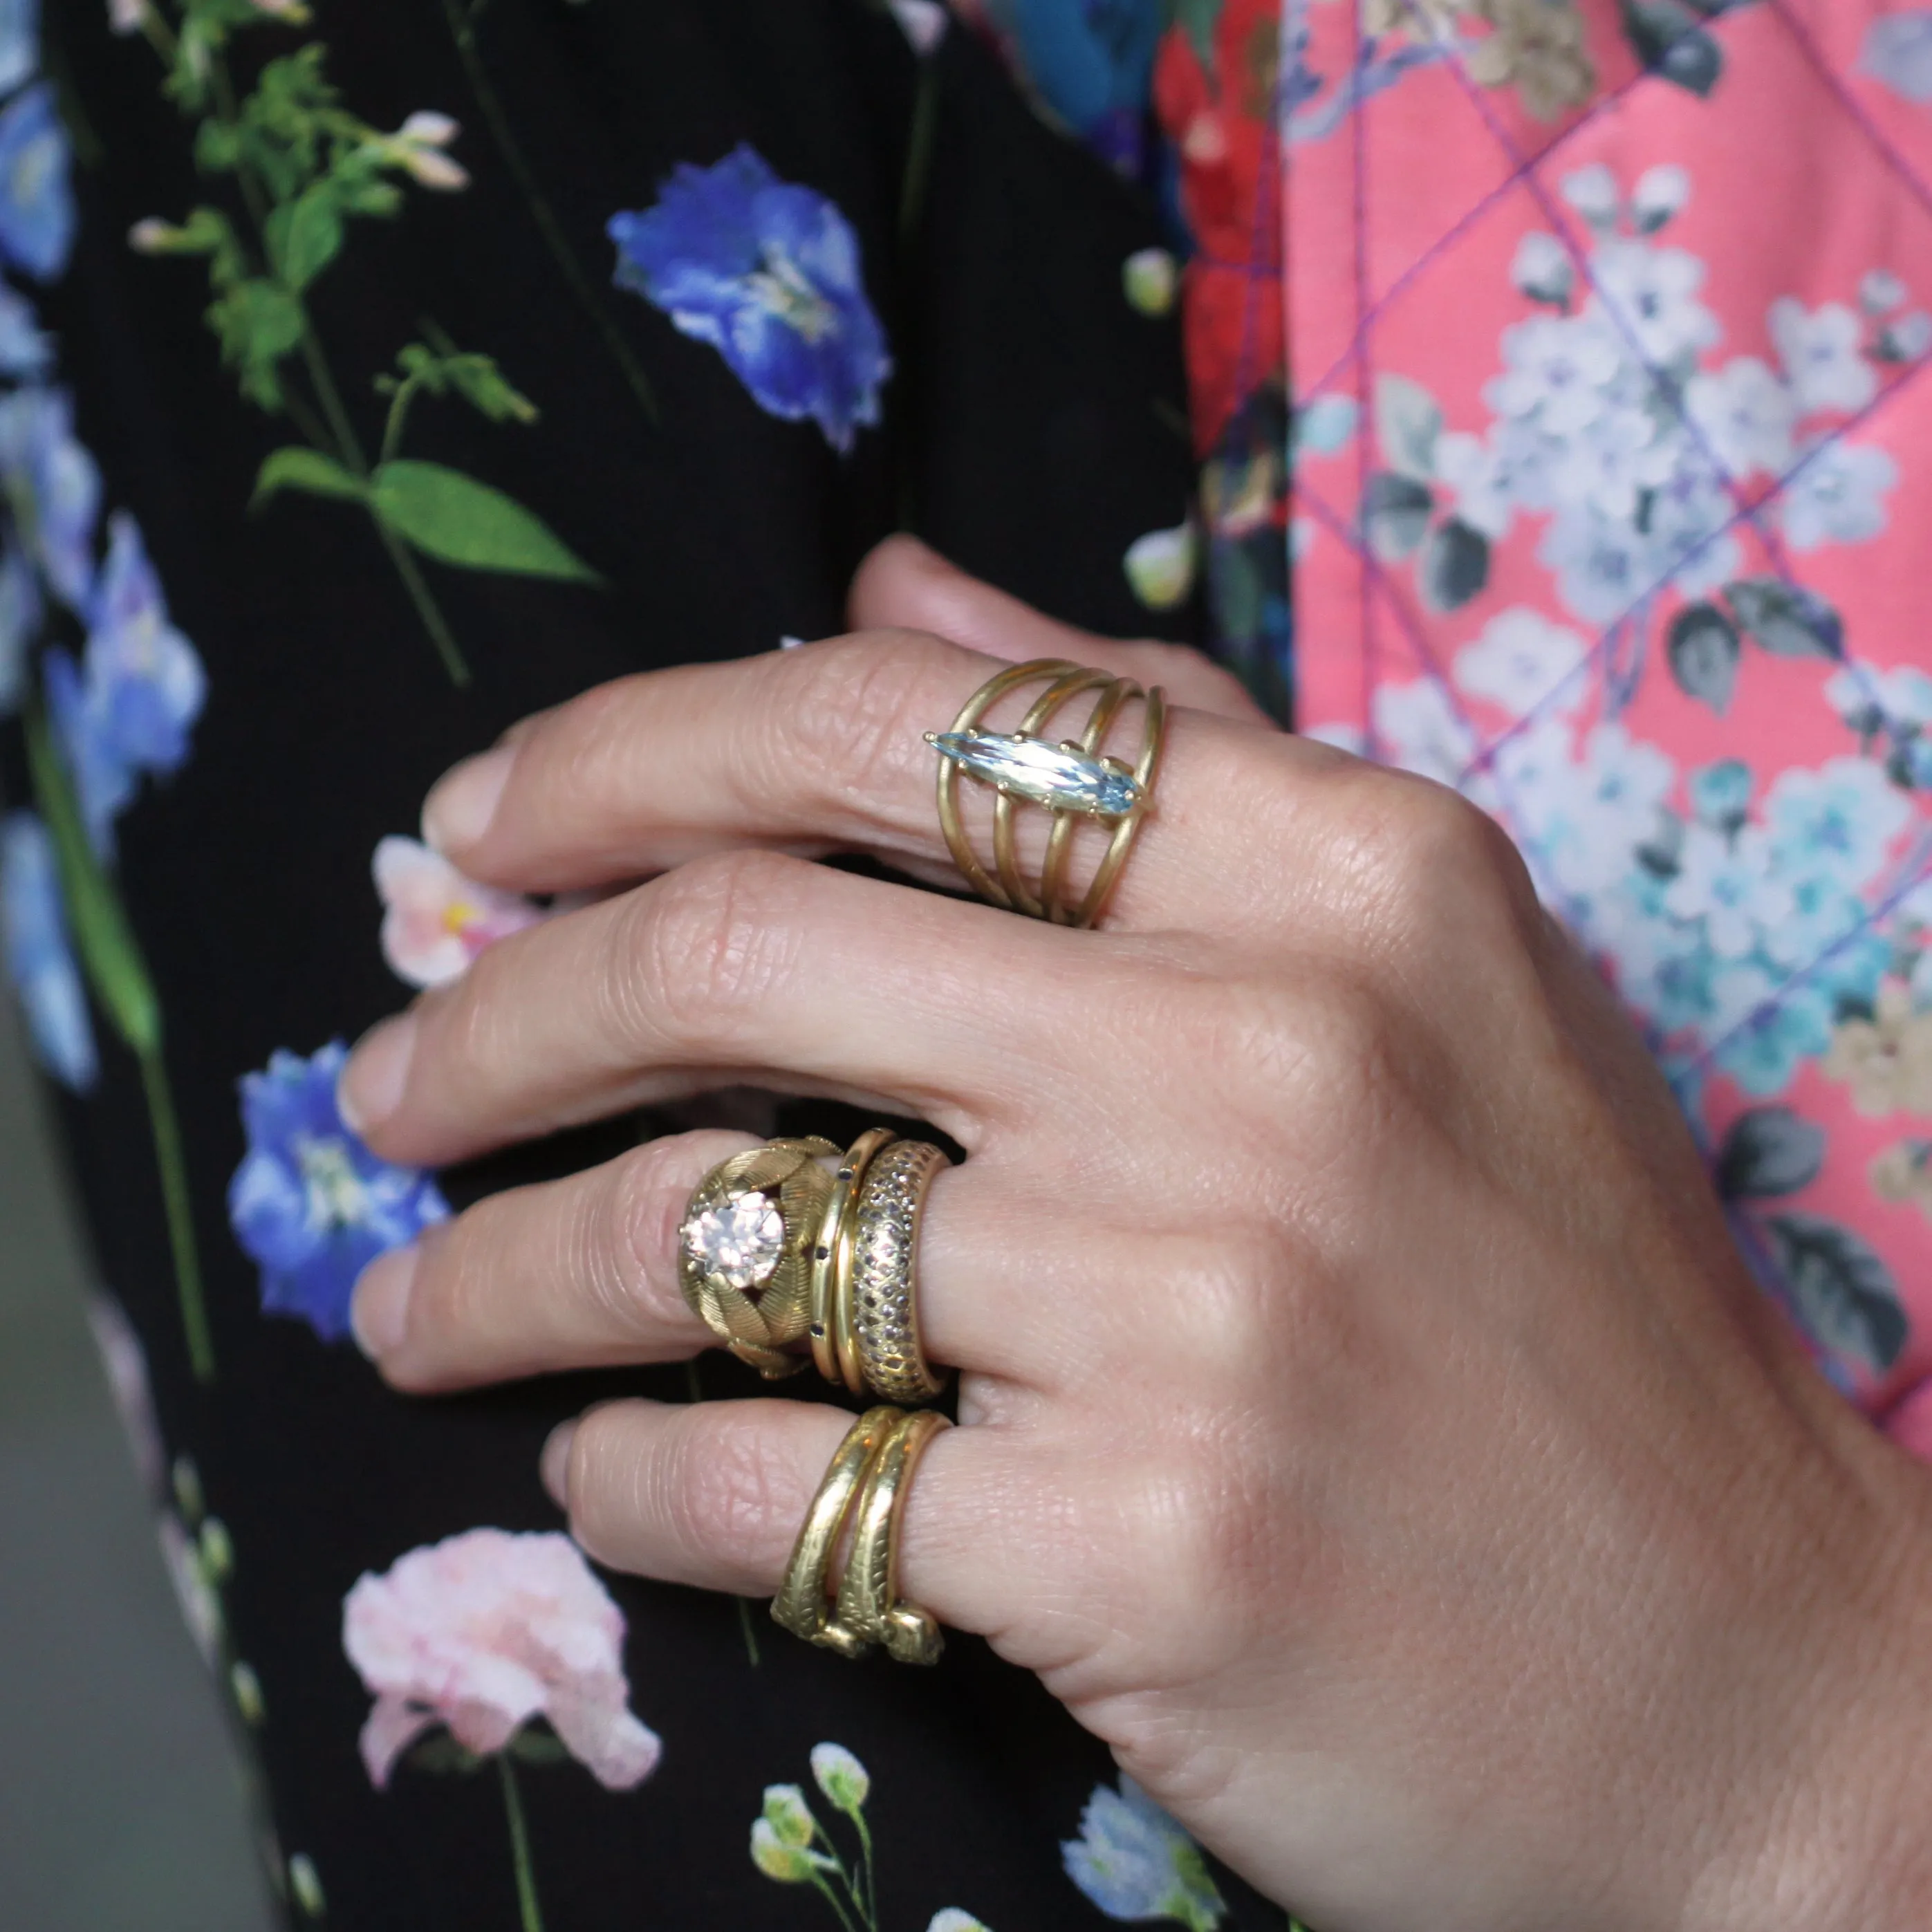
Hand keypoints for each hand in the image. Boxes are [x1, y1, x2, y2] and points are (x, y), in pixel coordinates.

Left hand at [340, 536, 1931, 1931]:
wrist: (1755, 1680)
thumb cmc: (1568, 1313)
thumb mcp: (1421, 967)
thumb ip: (1160, 744)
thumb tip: (889, 580)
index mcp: (1340, 872)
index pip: (893, 719)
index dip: (624, 749)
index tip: (474, 833)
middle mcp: (1265, 1052)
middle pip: (737, 948)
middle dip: (487, 1011)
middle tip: (379, 1079)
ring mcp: (1198, 1303)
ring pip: (706, 1230)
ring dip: (498, 1269)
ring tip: (411, 1302)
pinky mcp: (1140, 1547)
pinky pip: (770, 1478)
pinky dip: (630, 1475)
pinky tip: (598, 1470)